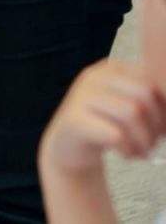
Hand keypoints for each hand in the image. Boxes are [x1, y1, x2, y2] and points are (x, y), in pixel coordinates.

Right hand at [40, 59, 165, 175]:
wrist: (68, 146)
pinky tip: (126, 155)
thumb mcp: (127, 104)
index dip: (165, 108)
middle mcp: (93, 76)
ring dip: (146, 140)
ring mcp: (80, 96)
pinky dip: (129, 150)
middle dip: (158, 124)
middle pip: (144, 94)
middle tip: (154, 143)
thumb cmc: (106, 125)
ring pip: (132, 113)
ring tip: (142, 152)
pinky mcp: (74, 120)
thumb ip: (148, 98)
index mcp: (110, 68)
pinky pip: (116, 134)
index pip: (152, 80)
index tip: (163, 128)